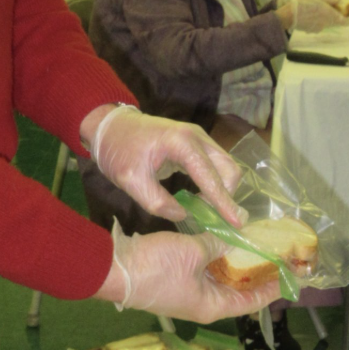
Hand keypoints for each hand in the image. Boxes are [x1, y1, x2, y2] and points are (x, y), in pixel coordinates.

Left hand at [85, 106, 245, 226]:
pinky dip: (215, 183)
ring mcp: (198, 138)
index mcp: (181, 143)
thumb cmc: (119, 150)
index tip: (237, 223)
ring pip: (225, 166)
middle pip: (229, 168)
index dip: (224, 201)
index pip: (211, 176)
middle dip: (227, 195)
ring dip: (222, 190)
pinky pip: (215, 165)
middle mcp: (197, 137)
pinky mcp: (195, 144)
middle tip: (215, 219)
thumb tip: (183, 215)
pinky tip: (203, 200)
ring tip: (208, 211)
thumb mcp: (131, 181)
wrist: (111, 126)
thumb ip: (157, 202)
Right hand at [97, 223, 279, 321]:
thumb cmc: (157, 268)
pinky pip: (206, 269)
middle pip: (238, 289)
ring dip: (236, 262)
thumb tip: (234, 238)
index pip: (252, 300)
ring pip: (221, 278)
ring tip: (255, 243)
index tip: (291, 275)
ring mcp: (189, 292)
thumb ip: (216, 244)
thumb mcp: (192, 252)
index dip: (272, 287)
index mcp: (212, 306)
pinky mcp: (177, 279)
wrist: (117, 270)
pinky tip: (224, 239)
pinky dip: (217, 256)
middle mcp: (204, 303)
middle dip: (256, 272)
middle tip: (275, 253)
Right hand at [284, 0, 346, 33]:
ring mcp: (318, 28)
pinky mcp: (310, 30)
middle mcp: (326, 24)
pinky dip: (316, 21)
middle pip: (334, 22)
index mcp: (330, 15)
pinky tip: (309, 15)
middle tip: (333, 11)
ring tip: (318, 11)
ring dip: (324, 19)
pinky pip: (316, 25)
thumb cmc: (305, 4)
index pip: (344, 21)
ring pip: (325, 24)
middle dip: (335, 17)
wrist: (289, 15)